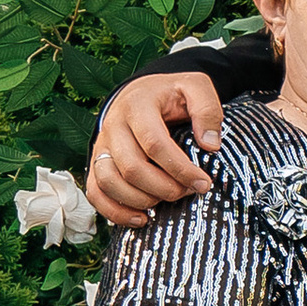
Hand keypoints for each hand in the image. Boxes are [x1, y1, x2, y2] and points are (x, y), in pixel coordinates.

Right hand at [89, 70, 224, 230]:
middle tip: (188, 192)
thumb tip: (211, 146)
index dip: (179, 168)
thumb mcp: (195, 87)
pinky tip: (142, 218)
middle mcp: (113, 125)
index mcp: (137, 105)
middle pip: (131, 167)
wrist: (142, 92)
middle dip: (164, 187)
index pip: (154, 143)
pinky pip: (95, 192)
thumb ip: (207, 110)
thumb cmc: (172, 94)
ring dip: (140, 200)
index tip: (202, 183)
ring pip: (109, 182)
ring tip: (167, 202)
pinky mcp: (96, 162)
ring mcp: (101, 146)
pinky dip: (115, 212)